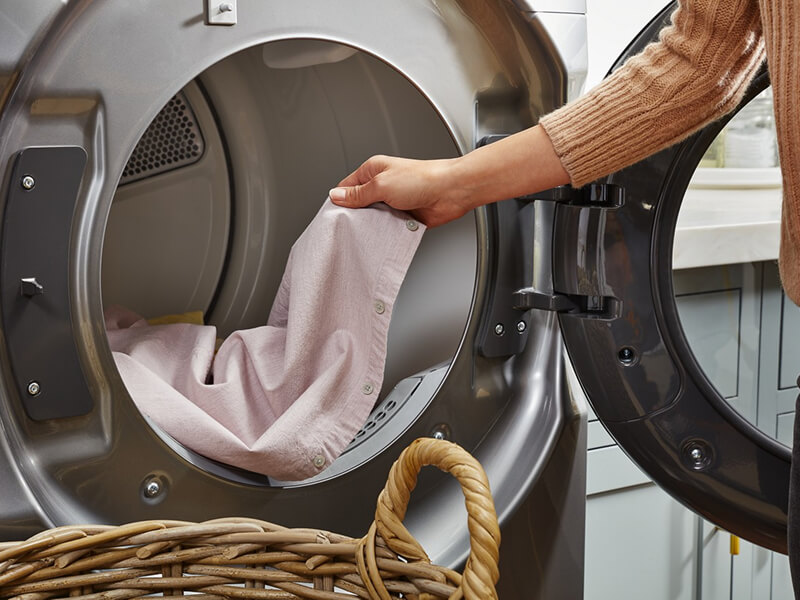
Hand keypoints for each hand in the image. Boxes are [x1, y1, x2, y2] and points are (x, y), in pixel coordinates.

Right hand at [329, 155, 470, 227]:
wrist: (451, 192)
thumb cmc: (423, 179)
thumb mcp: (382, 185)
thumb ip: (358, 194)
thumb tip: (336, 196)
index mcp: (374, 170)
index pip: (347, 187)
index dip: (339, 201)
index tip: (334, 216)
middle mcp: (382, 184)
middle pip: (359, 205)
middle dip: (356, 216)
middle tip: (350, 227)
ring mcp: (393, 201)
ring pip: (373, 218)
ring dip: (372, 225)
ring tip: (370, 231)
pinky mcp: (403, 216)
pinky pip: (388, 227)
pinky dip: (385, 232)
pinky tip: (383, 236)